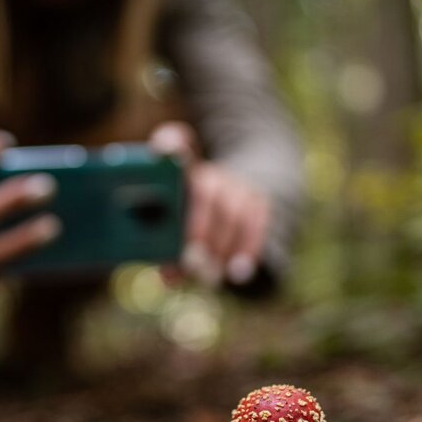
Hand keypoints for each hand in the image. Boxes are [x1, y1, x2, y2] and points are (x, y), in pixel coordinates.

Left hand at [149, 121, 269, 286]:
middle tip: (191, 260)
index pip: (173, 144)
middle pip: (206, 189)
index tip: (164, 153)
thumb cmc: (183, 221)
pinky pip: (256, 222)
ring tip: (211, 277)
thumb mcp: (168, 226)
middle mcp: (207, 171)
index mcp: (177, 170)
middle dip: (198, 226)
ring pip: (233, 209)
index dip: (170, 145)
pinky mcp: (257, 199)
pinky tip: (238, 273)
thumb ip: (164, 245)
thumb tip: (168, 277)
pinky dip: (247, 249)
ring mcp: (234, 184)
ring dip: (221, 246)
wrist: (226, 201)